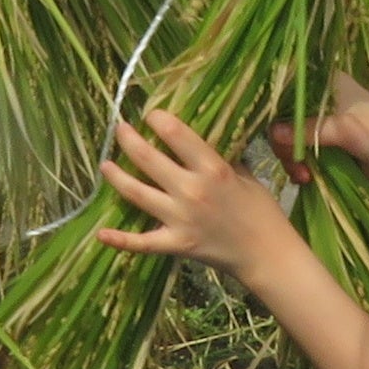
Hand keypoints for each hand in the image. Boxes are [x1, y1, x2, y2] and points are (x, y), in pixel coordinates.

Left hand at [96, 109, 302, 277]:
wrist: (267, 254)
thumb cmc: (261, 211)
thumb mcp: (245, 175)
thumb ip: (220, 157)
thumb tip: (199, 138)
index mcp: (213, 168)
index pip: (176, 133)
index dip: (157, 119)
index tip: (151, 114)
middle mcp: (192, 190)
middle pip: (147, 158)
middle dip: (128, 139)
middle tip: (120, 129)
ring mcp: (180, 218)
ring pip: (136, 193)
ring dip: (116, 177)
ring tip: (105, 165)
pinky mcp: (176, 244)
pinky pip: (142, 243)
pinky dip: (120, 240)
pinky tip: (101, 233)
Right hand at [272, 72, 368, 198]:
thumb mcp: (348, 129)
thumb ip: (311, 130)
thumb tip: (273, 134)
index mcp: (326, 83)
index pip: (289, 86)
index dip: (276, 107)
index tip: (273, 129)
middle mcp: (319, 101)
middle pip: (283, 117)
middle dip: (284, 142)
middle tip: (295, 160)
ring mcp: (319, 126)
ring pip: (288, 139)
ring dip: (291, 158)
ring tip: (304, 175)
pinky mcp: (322, 149)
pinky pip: (298, 156)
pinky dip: (298, 167)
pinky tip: (306, 178)